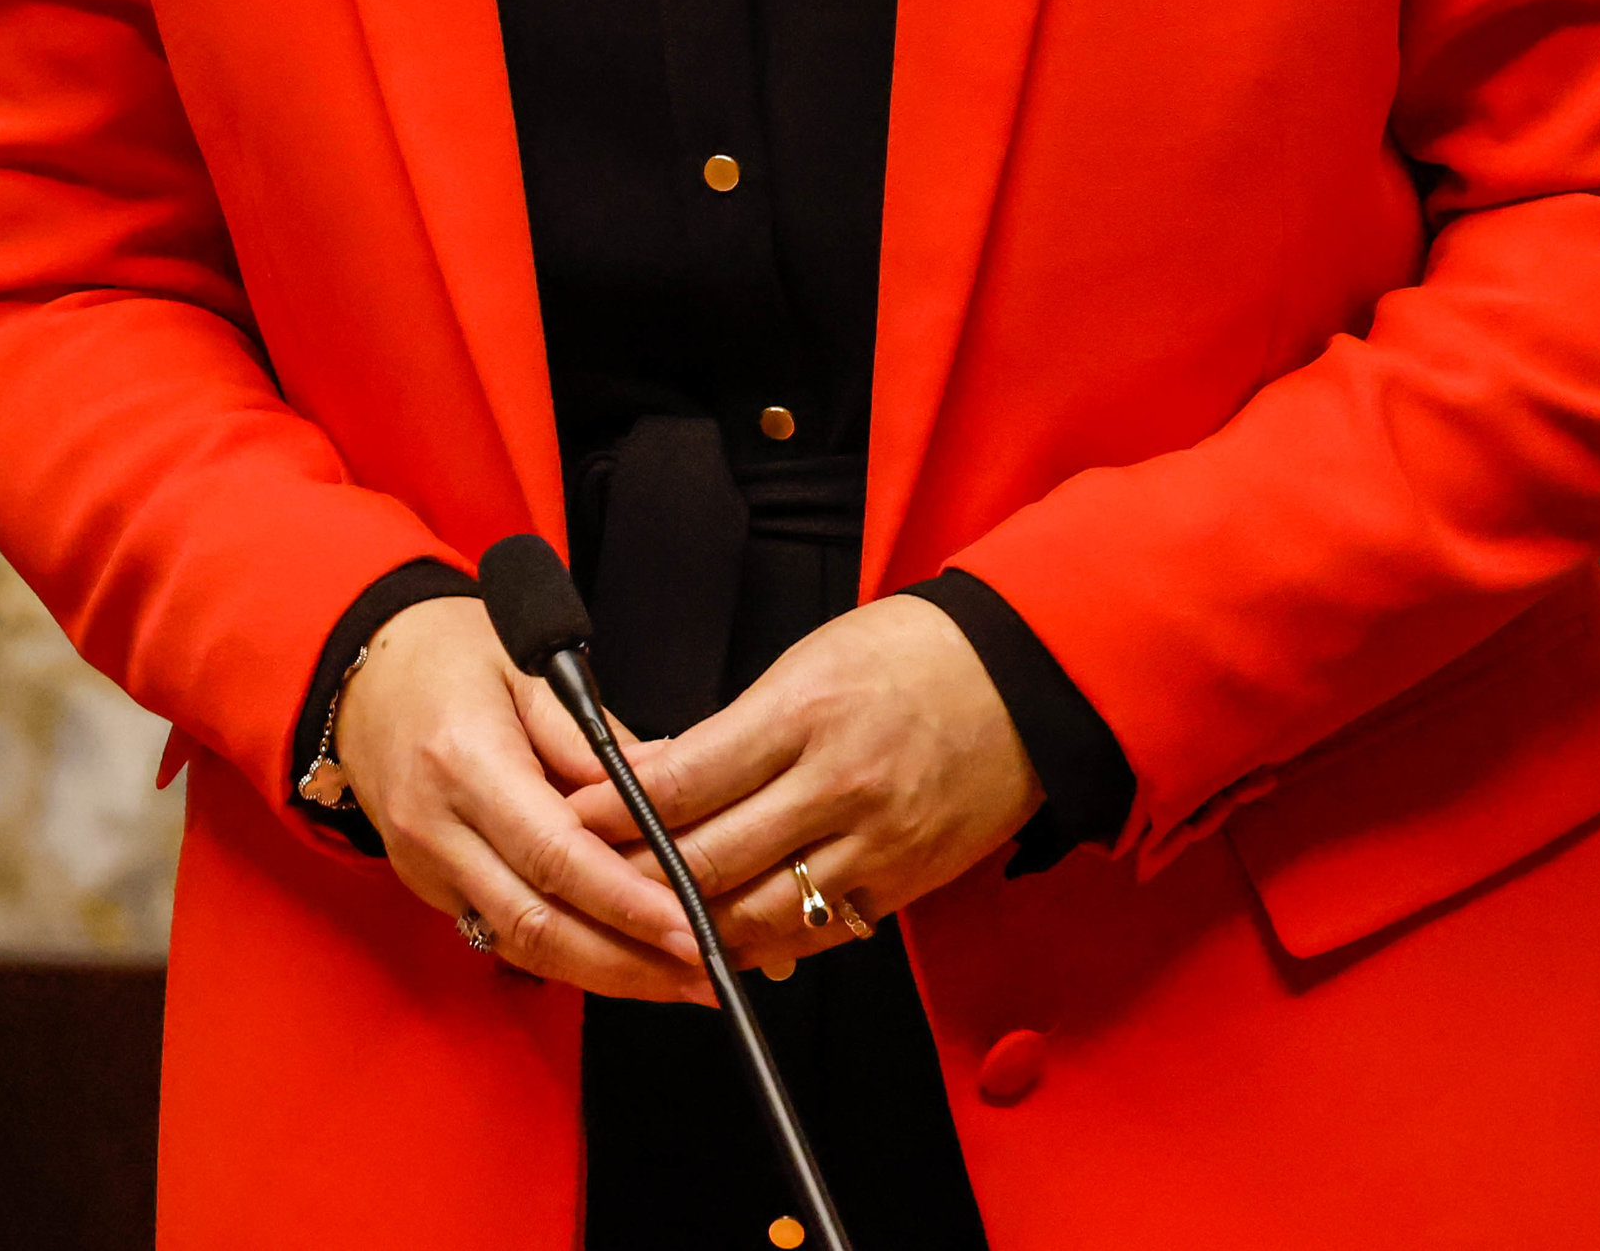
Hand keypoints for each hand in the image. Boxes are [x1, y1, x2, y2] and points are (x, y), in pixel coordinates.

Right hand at [336, 595, 713, 1003]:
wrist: (362, 676)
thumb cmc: (452, 656)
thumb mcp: (531, 667)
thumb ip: (595, 739)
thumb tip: (668, 793)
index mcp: (464, 762)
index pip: (554, 854)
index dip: (624, 901)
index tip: (689, 925)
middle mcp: (436, 829)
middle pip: (538, 924)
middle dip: (626, 962)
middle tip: (704, 976)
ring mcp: (426, 868)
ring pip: (522, 946)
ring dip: (606, 973)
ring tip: (681, 982)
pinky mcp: (430, 887)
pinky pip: (505, 935)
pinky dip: (570, 954)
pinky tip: (627, 959)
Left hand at [594, 594, 1037, 972]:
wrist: (1026, 678)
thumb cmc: (911, 654)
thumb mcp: (810, 662)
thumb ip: (736, 730)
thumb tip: (660, 780)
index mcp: (805, 712)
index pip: (686, 779)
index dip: (617, 809)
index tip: (573, 818)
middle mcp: (839, 783)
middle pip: (712, 858)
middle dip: (638, 878)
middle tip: (585, 883)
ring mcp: (877, 841)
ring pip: (760, 913)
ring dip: (694, 926)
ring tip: (645, 925)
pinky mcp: (906, 882)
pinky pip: (820, 933)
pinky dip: (767, 944)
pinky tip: (728, 942)